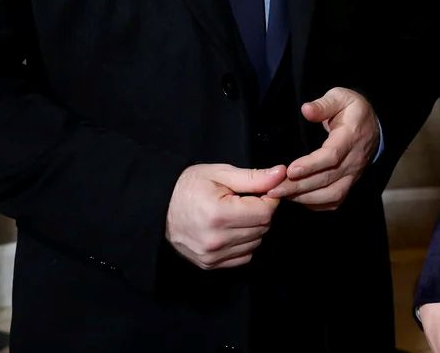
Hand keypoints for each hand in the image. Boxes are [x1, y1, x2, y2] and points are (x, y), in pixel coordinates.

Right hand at [165, 163, 285, 268]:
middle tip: (246, 200)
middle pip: (262, 228)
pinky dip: (244, 243)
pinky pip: (243, 256)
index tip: (262, 191)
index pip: (265, 212)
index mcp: (218, 214)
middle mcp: (215, 240)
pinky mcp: (209, 264)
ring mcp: (211, 256)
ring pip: (255, 243)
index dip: (269, 198)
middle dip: (261, 212)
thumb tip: (281, 174)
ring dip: (253, 228)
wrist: (158, 207)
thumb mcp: (220, 173)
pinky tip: (231, 229)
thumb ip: (253, 177)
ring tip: (236, 214)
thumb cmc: (188, 186)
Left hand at [267, 87, 378, 209]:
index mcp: (350, 136)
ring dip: (305, 197)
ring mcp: (353, 174)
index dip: (311, 165)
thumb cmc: (352, 110)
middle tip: (275, 189)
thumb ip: (323, 104)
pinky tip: (298, 199)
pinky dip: (316, 204)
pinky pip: (335, 201)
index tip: (290, 170)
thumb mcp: (340, 97)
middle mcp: (354, 160)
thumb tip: (306, 110)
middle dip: (299, 186)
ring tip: (282, 195)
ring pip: (332, 194)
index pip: (332, 156)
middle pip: (327, 179)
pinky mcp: (350, 183)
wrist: (374, 126)